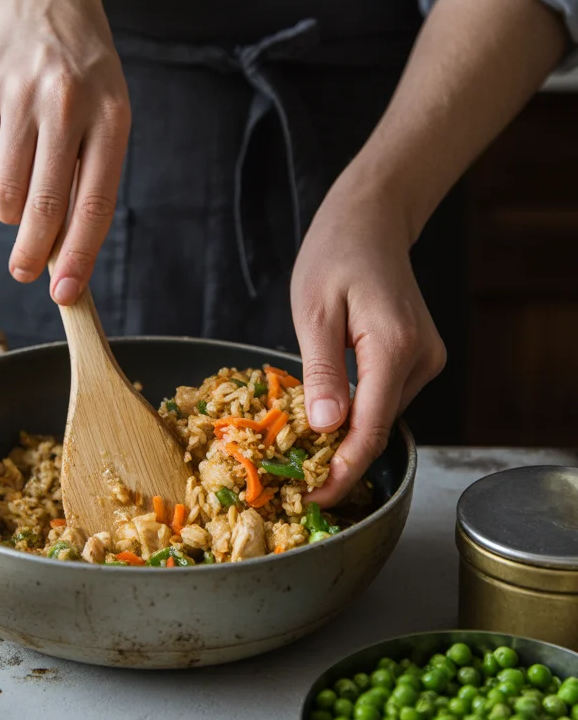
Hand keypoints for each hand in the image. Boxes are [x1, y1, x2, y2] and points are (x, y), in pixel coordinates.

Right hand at [0, 0, 130, 303]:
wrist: (44, 3)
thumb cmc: (85, 79)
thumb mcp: (108, 117)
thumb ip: (91, 179)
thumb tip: (66, 251)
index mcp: (111, 115)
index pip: (94, 202)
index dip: (79, 254)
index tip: (67, 292)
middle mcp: (65, 103)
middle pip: (45, 203)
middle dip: (34, 252)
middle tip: (26, 274)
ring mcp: (20, 96)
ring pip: (7, 190)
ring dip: (13, 215)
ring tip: (22, 207)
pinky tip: (10, 161)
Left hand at [290, 183, 446, 504]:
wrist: (371, 221)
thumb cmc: (335, 255)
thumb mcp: (313, 312)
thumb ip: (321, 372)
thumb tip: (323, 429)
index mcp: (393, 348)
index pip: (370, 430)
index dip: (341, 472)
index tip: (313, 498)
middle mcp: (421, 359)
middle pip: (377, 428)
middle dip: (337, 457)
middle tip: (293, 478)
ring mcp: (426, 359)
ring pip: (381, 416)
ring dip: (344, 433)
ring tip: (300, 443)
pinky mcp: (420, 358)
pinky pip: (385, 397)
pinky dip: (356, 410)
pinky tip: (327, 409)